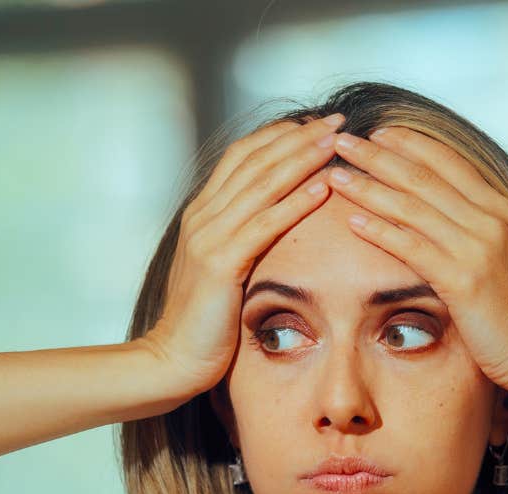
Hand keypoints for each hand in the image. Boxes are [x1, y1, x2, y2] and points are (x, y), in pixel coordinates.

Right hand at [140, 112, 346, 398]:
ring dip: (302, 159)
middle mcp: (203, 217)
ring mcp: (209, 237)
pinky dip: (295, 203)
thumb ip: (239, 241)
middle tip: (335, 119)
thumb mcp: (221, 270)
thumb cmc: (203, 322)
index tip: (314, 125)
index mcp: (202, 214)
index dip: (279, 137)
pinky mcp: (220, 264)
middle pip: (255, 161)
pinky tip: (322, 188)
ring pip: (262, 185)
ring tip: (335, 141)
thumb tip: (273, 224)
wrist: (171, 360)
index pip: (242, 158)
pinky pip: (264, 225)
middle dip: (298, 137)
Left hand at [321, 126, 507, 396]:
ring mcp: (477, 248)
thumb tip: (454, 208)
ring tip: (336, 175)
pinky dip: (380, 231)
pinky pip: (412, 248)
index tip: (378, 132)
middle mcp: (491, 218)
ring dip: (369, 187)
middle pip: (423, 176)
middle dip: (378, 155)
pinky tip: (352, 221)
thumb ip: (485, 224)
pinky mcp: (462, 280)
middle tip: (343, 140)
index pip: (448, 161)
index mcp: (502, 206)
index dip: (410, 143)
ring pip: (411, 207)